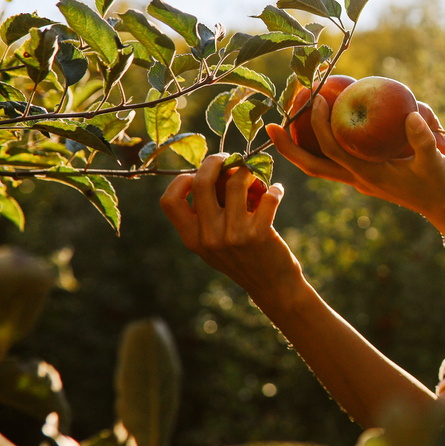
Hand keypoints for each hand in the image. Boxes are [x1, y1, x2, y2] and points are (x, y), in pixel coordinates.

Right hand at [160, 154, 302, 307]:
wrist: (273, 287)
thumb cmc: (244, 259)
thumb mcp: (214, 244)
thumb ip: (206, 216)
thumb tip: (213, 171)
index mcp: (192, 239)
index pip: (168, 201)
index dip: (181, 180)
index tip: (198, 174)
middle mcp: (209, 237)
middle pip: (201, 182)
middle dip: (215, 161)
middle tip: (229, 158)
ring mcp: (234, 235)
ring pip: (236, 182)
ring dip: (249, 172)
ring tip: (257, 176)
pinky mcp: (259, 233)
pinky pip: (268, 196)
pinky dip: (275, 189)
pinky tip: (276, 191)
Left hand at [266, 95, 444, 232]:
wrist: (442, 207)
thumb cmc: (439, 184)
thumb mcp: (436, 162)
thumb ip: (424, 140)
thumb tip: (411, 115)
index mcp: (369, 175)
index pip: (334, 149)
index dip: (320, 125)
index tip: (315, 99)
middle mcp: (357, 179)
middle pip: (312, 166)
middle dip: (288, 148)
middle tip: (270, 125)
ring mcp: (357, 179)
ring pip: (318, 166)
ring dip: (297, 149)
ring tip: (284, 126)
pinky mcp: (363, 176)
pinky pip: (332, 162)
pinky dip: (318, 147)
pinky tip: (319, 128)